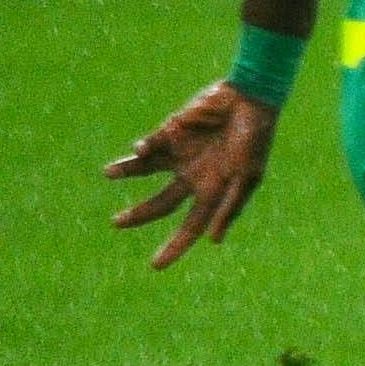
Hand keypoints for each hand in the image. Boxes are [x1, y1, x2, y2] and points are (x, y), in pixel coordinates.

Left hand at [105, 82, 275, 269]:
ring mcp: (180, 153)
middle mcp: (193, 176)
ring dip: (126, 171)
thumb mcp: (248, 177)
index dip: (174, 247)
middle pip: (159, 204)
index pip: (189, 226)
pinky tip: (139, 149)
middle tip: (116, 223)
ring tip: (109, 173)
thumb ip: (229, 206)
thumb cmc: (254, 139)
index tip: (155, 266)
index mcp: (212, 191)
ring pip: (144, 170)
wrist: (249, 99)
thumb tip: (212, 240)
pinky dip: (141, 149)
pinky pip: (149, 145)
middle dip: (138, 214)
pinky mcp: (171, 131)